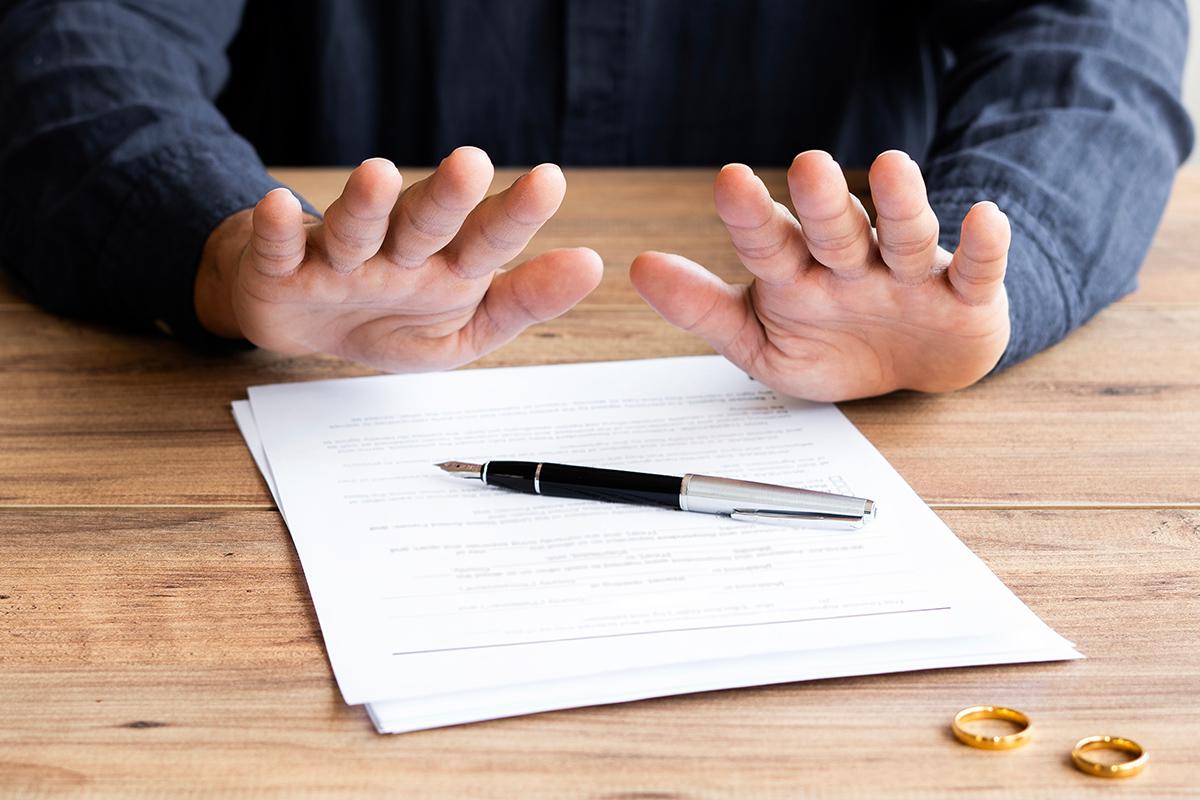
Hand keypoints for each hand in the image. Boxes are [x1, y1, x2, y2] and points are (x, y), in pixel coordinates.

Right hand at [195, 147, 601, 370]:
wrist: (312, 330)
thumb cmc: (395, 319)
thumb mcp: (467, 329)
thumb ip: (524, 301)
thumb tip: (592, 263)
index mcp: (448, 265)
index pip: (488, 237)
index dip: (515, 213)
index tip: (549, 182)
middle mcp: (398, 250)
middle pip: (425, 221)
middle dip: (447, 195)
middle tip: (472, 163)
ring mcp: (340, 257)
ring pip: (356, 227)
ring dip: (367, 203)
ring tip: (379, 175)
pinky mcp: (283, 269)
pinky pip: (280, 249)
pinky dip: (277, 231)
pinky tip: (279, 207)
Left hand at [629, 151, 1011, 400]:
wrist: (909, 372)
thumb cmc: (830, 346)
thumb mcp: (759, 341)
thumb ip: (704, 308)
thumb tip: (638, 267)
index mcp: (797, 273)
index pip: (769, 242)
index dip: (751, 216)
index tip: (729, 182)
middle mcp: (850, 262)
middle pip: (835, 228)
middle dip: (822, 201)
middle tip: (807, 166)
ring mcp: (907, 274)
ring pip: (903, 234)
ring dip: (899, 204)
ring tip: (892, 167)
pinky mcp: (964, 294)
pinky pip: (974, 268)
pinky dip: (982, 246)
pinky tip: (983, 218)